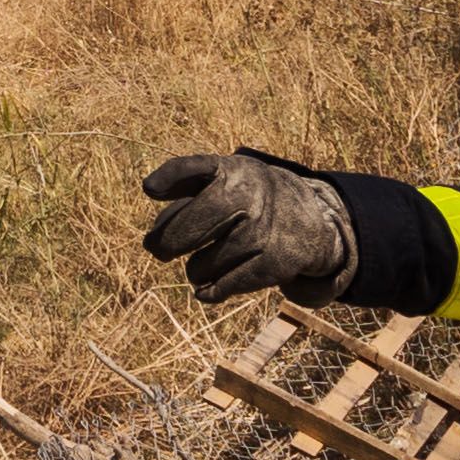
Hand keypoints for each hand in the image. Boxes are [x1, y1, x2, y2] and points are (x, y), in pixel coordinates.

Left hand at [140, 149, 356, 304]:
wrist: (309, 219)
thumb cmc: (248, 197)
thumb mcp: (223, 179)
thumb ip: (183, 193)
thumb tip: (154, 235)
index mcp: (231, 170)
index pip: (195, 168)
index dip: (171, 177)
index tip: (149, 188)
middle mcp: (248, 197)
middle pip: (189, 228)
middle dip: (165, 244)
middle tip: (156, 249)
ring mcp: (261, 232)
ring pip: (201, 267)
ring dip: (194, 270)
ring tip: (200, 263)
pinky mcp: (273, 264)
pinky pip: (222, 287)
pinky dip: (208, 290)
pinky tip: (205, 288)